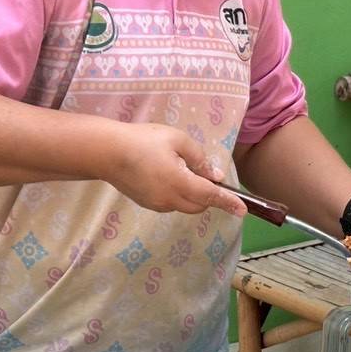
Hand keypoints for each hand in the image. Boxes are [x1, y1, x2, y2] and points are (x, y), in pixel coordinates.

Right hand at [103, 123, 245, 216]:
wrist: (107, 152)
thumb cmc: (144, 140)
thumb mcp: (177, 140)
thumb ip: (199, 159)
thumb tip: (215, 176)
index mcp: (180, 183)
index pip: (211, 196)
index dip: (228, 202)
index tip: (243, 210)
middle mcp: (170, 199)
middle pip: (199, 205)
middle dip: (208, 196)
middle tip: (205, 174)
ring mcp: (157, 204)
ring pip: (185, 206)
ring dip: (192, 195)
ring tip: (180, 170)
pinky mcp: (147, 204)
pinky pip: (170, 203)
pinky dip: (177, 195)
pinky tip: (165, 176)